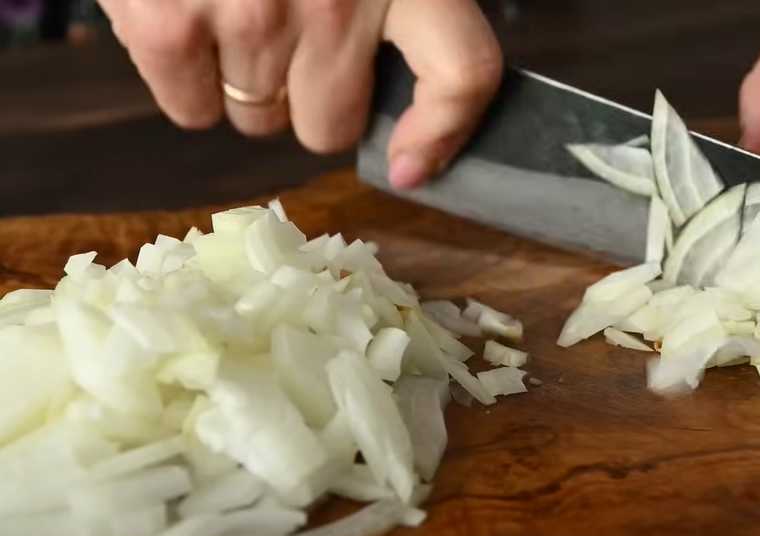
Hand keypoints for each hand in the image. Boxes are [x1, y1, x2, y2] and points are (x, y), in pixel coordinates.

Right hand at [100, 0, 503, 188]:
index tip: (410, 165)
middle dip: (308, 97)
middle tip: (286, 35)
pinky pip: (193, 110)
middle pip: (331, 126)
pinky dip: (188, 82)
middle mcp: (337, 1)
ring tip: (232, 5)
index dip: (442, 135)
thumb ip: (397, 3)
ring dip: (246, 79)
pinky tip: (190, 19)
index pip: (461, 73)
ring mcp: (250, 15)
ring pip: (258, 119)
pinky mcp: (169, 26)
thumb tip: (410, 104)